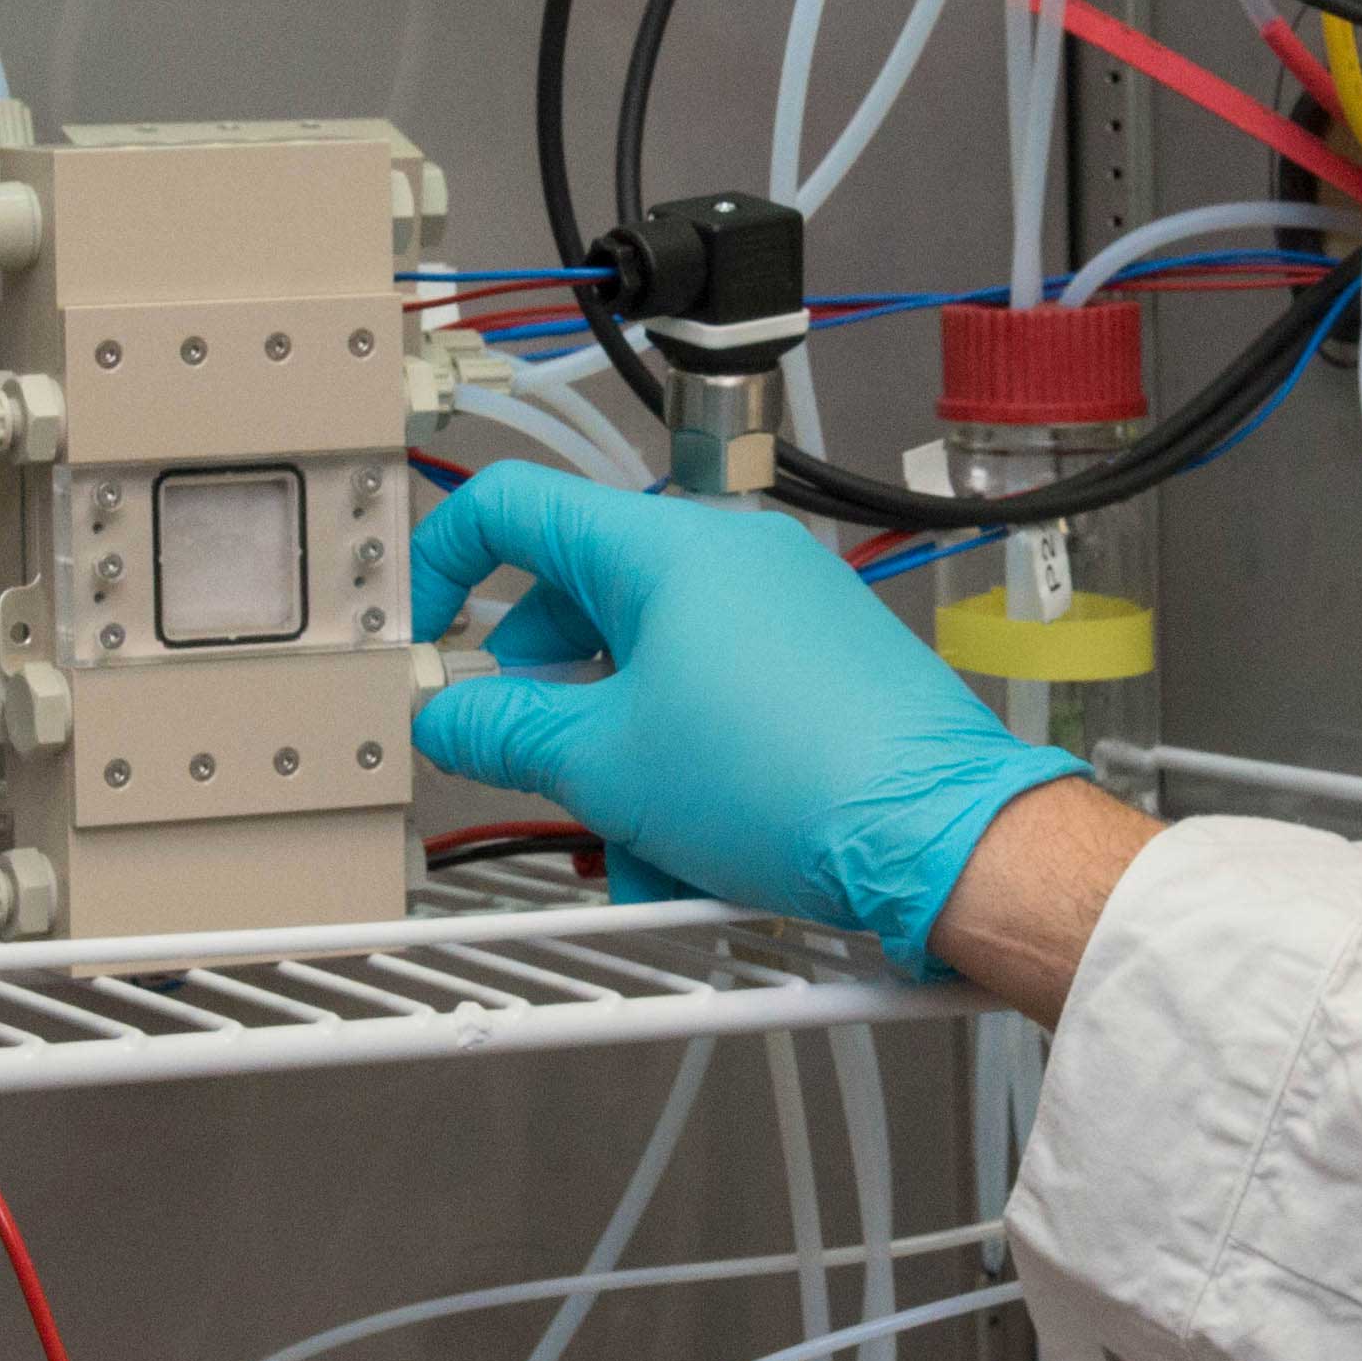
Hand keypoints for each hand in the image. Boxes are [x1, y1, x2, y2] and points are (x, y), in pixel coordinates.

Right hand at [407, 460, 1082, 961]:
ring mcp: (782, 607)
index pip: (513, 508)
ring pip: (650, 672)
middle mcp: (728, 556)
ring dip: (621, 762)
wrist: (938, 834)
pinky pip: (716, 701)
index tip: (423, 636)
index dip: (443, 565)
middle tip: (537, 766)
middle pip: (583, 604)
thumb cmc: (789, 778)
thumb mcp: (604, 763)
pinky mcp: (822, 663)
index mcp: (663, 546)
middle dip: (550, 702)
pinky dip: (686, 768)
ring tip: (638, 848)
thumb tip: (450, 718)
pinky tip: (693, 852)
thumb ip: (504, 731)